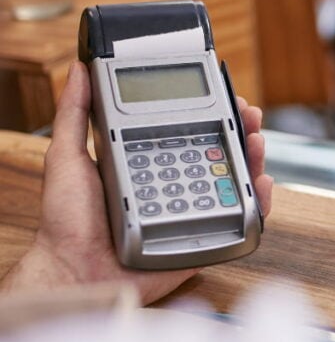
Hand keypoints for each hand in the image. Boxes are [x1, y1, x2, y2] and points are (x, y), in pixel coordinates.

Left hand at [0, 61, 273, 304]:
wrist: (75, 271)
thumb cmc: (67, 222)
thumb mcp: (67, 157)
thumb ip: (74, 113)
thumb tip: (78, 70)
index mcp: (150, 161)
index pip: (192, 130)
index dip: (215, 112)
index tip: (228, 95)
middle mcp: (175, 182)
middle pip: (221, 151)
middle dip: (242, 130)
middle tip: (250, 116)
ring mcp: (192, 209)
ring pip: (235, 180)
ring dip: (253, 158)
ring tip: (256, 142)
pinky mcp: (204, 238)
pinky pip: (240, 220)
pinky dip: (259, 202)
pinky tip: (260, 184)